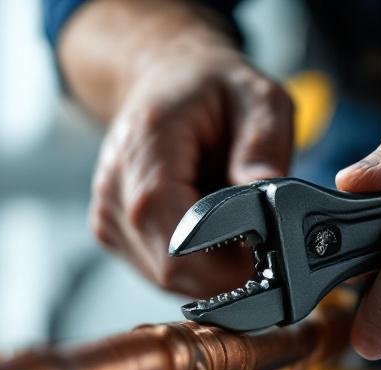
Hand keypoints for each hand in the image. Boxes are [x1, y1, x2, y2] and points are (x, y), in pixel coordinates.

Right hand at [91, 38, 292, 296]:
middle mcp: (114, 185)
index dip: (224, 262)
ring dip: (209, 268)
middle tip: (260, 246)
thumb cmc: (214, 89)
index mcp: (147, 145)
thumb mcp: (259, 101)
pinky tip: (207, 230)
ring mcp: (107, 213)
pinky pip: (159, 272)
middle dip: (224, 271)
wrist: (167, 79)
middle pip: (170, 267)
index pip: (174, 234)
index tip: (264, 256)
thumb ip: (264, 152)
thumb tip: (273, 210)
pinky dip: (193, 265)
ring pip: (165, 278)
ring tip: (229, 227)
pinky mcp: (111, 232)